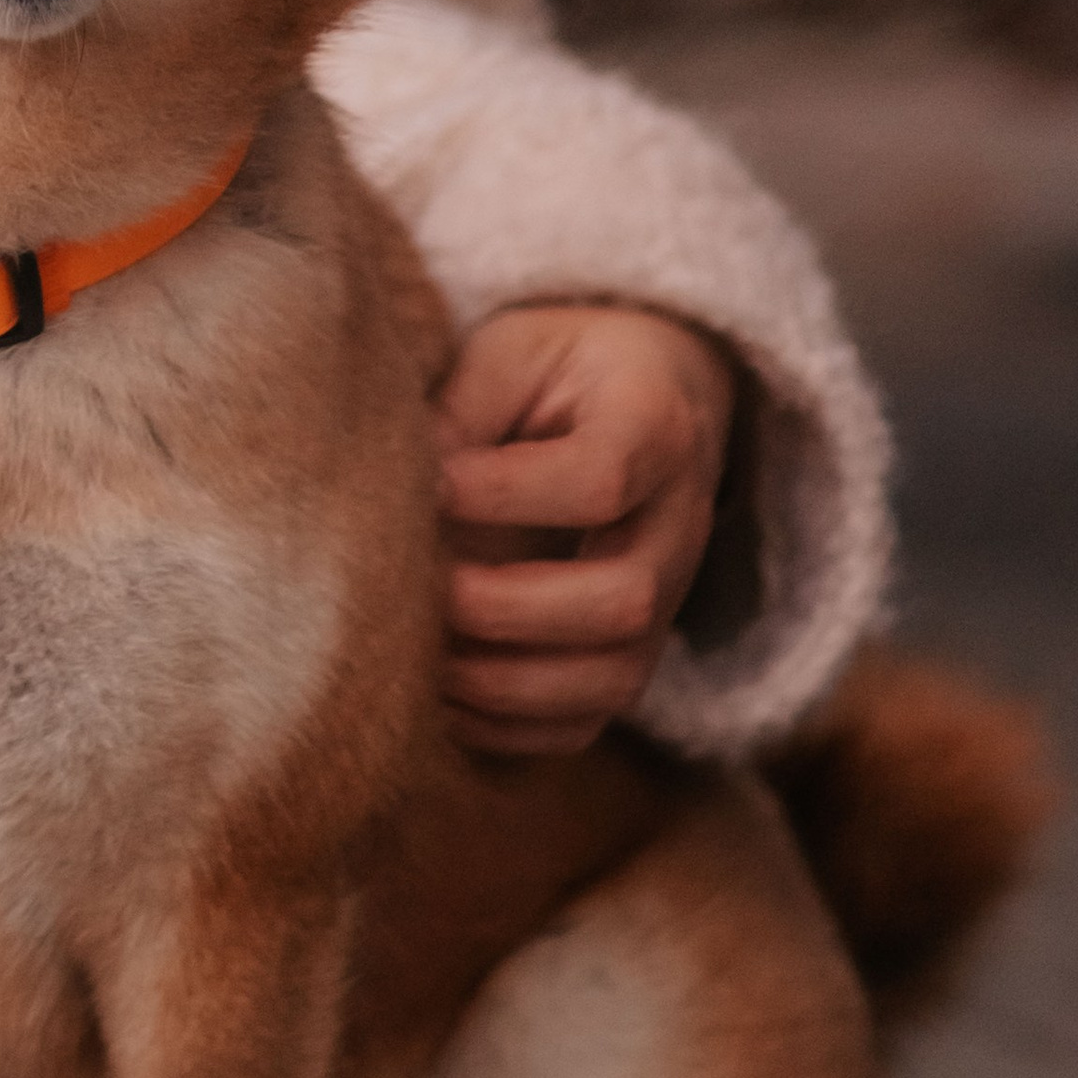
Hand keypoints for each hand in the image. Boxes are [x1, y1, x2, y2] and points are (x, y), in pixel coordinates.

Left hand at [437, 305, 736, 757]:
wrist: (655, 392)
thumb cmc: (564, 367)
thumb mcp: (514, 350)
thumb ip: (460, 409)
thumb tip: (398, 491)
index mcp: (654, 427)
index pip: (598, 479)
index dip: (504, 494)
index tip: (429, 484)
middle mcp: (679, 526)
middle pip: (625, 601)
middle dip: (507, 609)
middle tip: (424, 586)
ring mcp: (667, 601)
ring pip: (612, 679)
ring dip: (501, 683)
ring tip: (420, 653)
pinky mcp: (632, 652)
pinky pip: (585, 722)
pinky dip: (507, 727)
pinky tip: (440, 695)